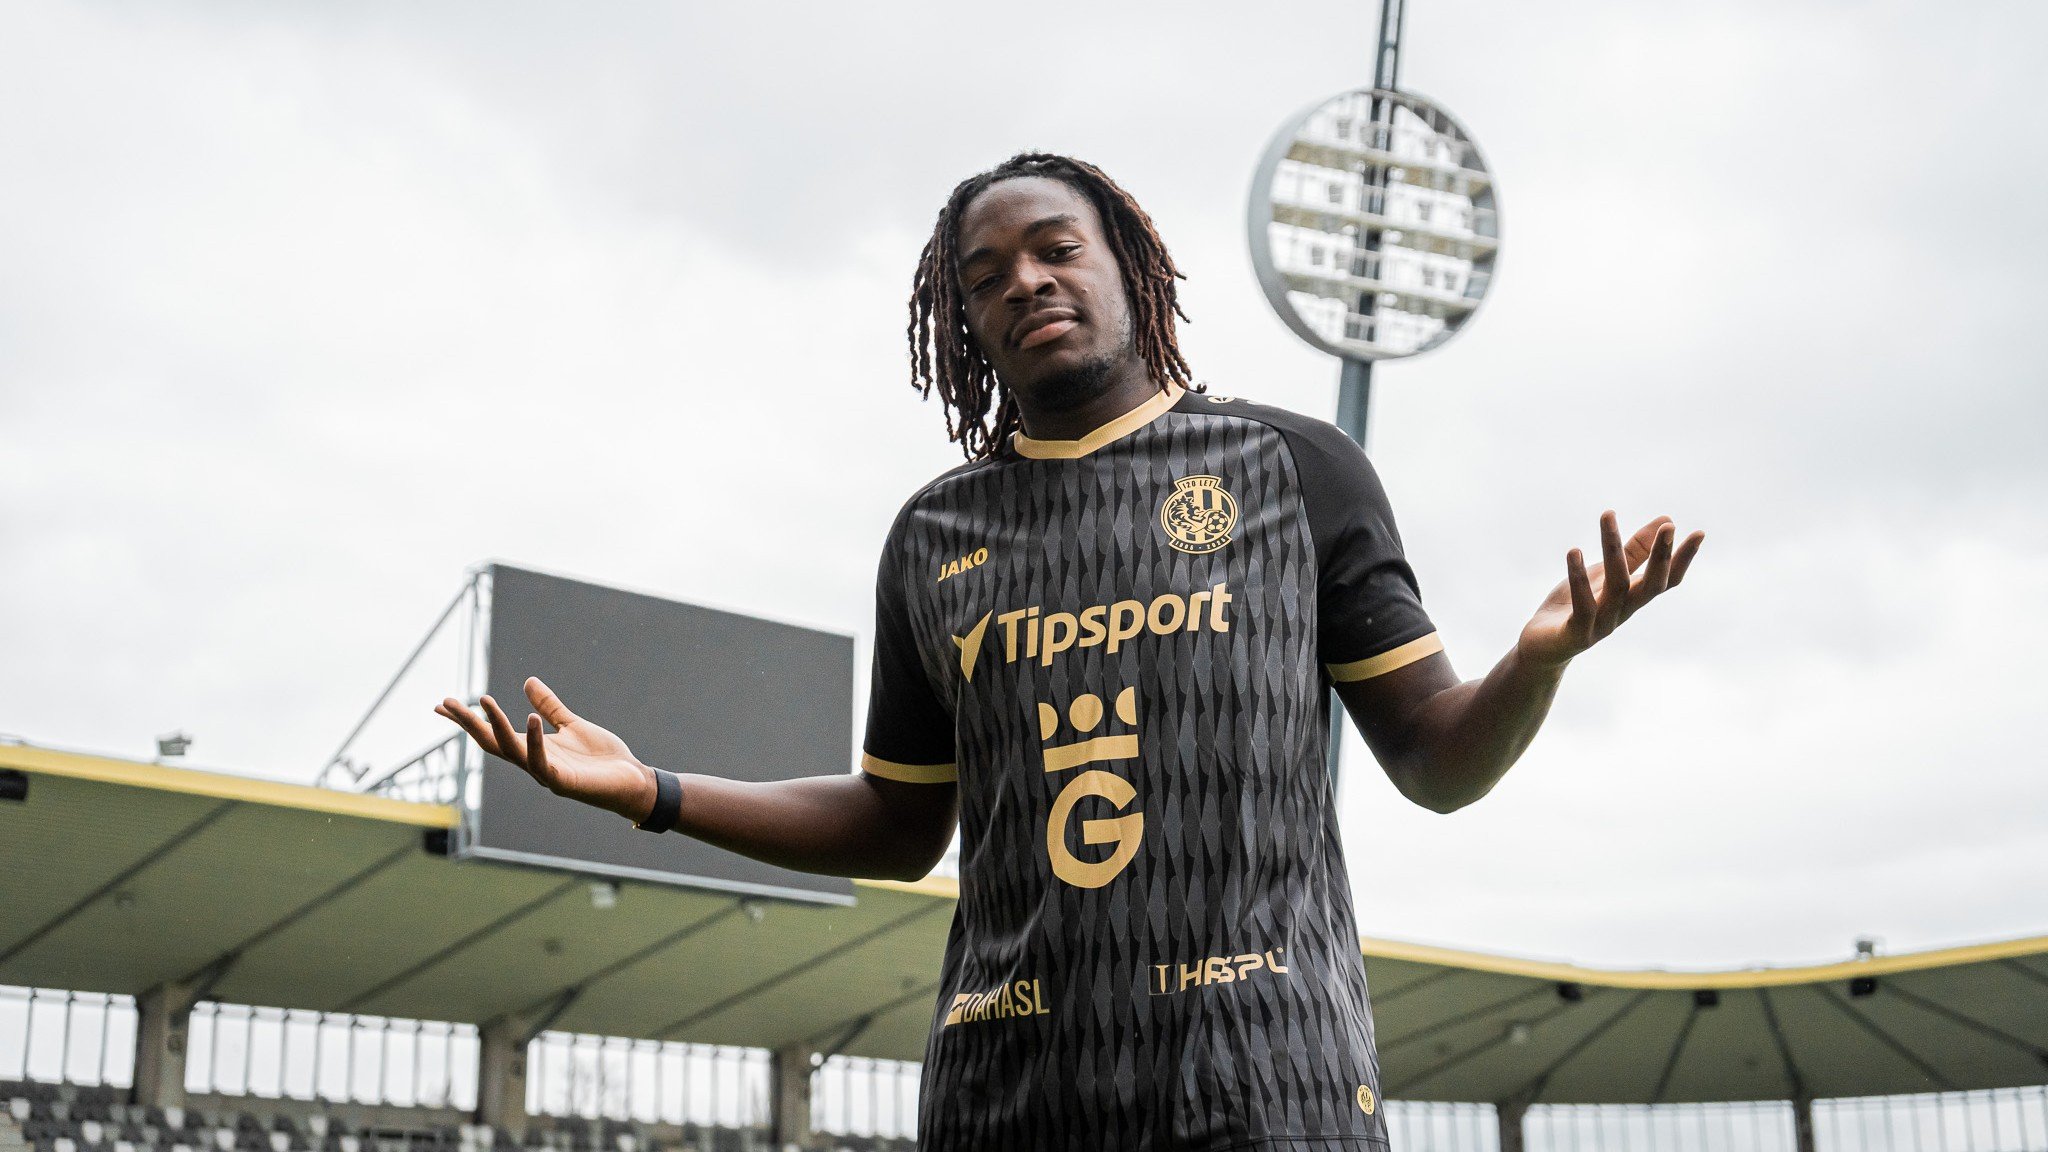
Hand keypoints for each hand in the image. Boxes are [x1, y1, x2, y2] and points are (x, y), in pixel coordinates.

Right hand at [435, 677, 657, 822]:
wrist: (632, 781)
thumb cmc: (602, 758)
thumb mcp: (573, 724)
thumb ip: (550, 707)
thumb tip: (528, 681)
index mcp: (532, 749)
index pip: (491, 733)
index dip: (468, 720)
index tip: (441, 705)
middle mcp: (532, 762)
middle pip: (491, 742)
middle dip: (468, 723)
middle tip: (446, 702)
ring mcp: (546, 774)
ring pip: (511, 751)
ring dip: (496, 726)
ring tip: (484, 700)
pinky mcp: (564, 782)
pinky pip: (543, 762)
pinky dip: (535, 741)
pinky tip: (531, 720)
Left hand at [1515, 511, 1704, 670]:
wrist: (1541, 648)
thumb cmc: (1575, 608)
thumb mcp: (1604, 575)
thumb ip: (1633, 552)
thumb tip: (1665, 520)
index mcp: (1632, 598)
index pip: (1666, 580)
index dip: (1683, 559)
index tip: (1700, 533)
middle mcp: (1623, 612)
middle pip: (1650, 586)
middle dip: (1661, 557)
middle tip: (1670, 527)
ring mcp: (1601, 625)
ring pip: (1615, 587)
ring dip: (1612, 550)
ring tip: (1608, 515)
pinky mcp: (1576, 633)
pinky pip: (1582, 605)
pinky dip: (1579, 578)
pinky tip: (1574, 551)